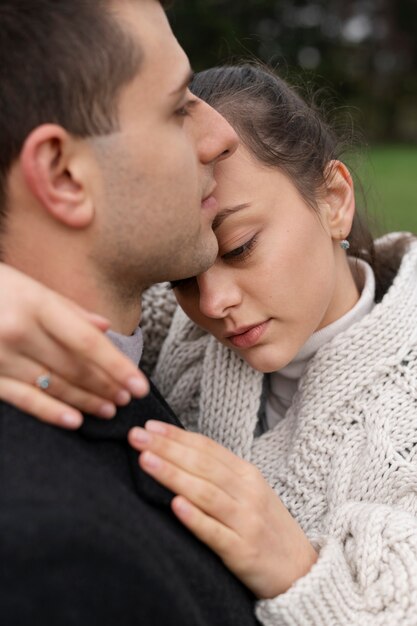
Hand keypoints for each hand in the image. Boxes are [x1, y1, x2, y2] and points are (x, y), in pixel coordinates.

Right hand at [0, 264, 148, 427]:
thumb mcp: (29, 285)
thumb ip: (68, 308)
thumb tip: (104, 328)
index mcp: (35, 303)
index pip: (87, 341)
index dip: (117, 366)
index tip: (141, 385)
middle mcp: (19, 330)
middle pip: (74, 366)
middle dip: (105, 385)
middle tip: (128, 399)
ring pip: (53, 385)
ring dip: (85, 400)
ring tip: (110, 409)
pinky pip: (22, 398)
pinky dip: (49, 411)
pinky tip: (74, 421)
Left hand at [129, 421, 317, 598]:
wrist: (300, 569)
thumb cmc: (265, 526)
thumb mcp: (249, 492)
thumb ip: (219, 474)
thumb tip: (177, 454)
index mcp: (247, 474)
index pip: (207, 448)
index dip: (177, 436)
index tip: (149, 427)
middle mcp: (248, 492)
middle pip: (202, 465)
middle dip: (167, 448)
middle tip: (136, 436)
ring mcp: (246, 521)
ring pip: (206, 493)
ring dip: (174, 475)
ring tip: (146, 461)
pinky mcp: (243, 551)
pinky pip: (215, 533)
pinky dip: (196, 518)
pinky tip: (175, 505)